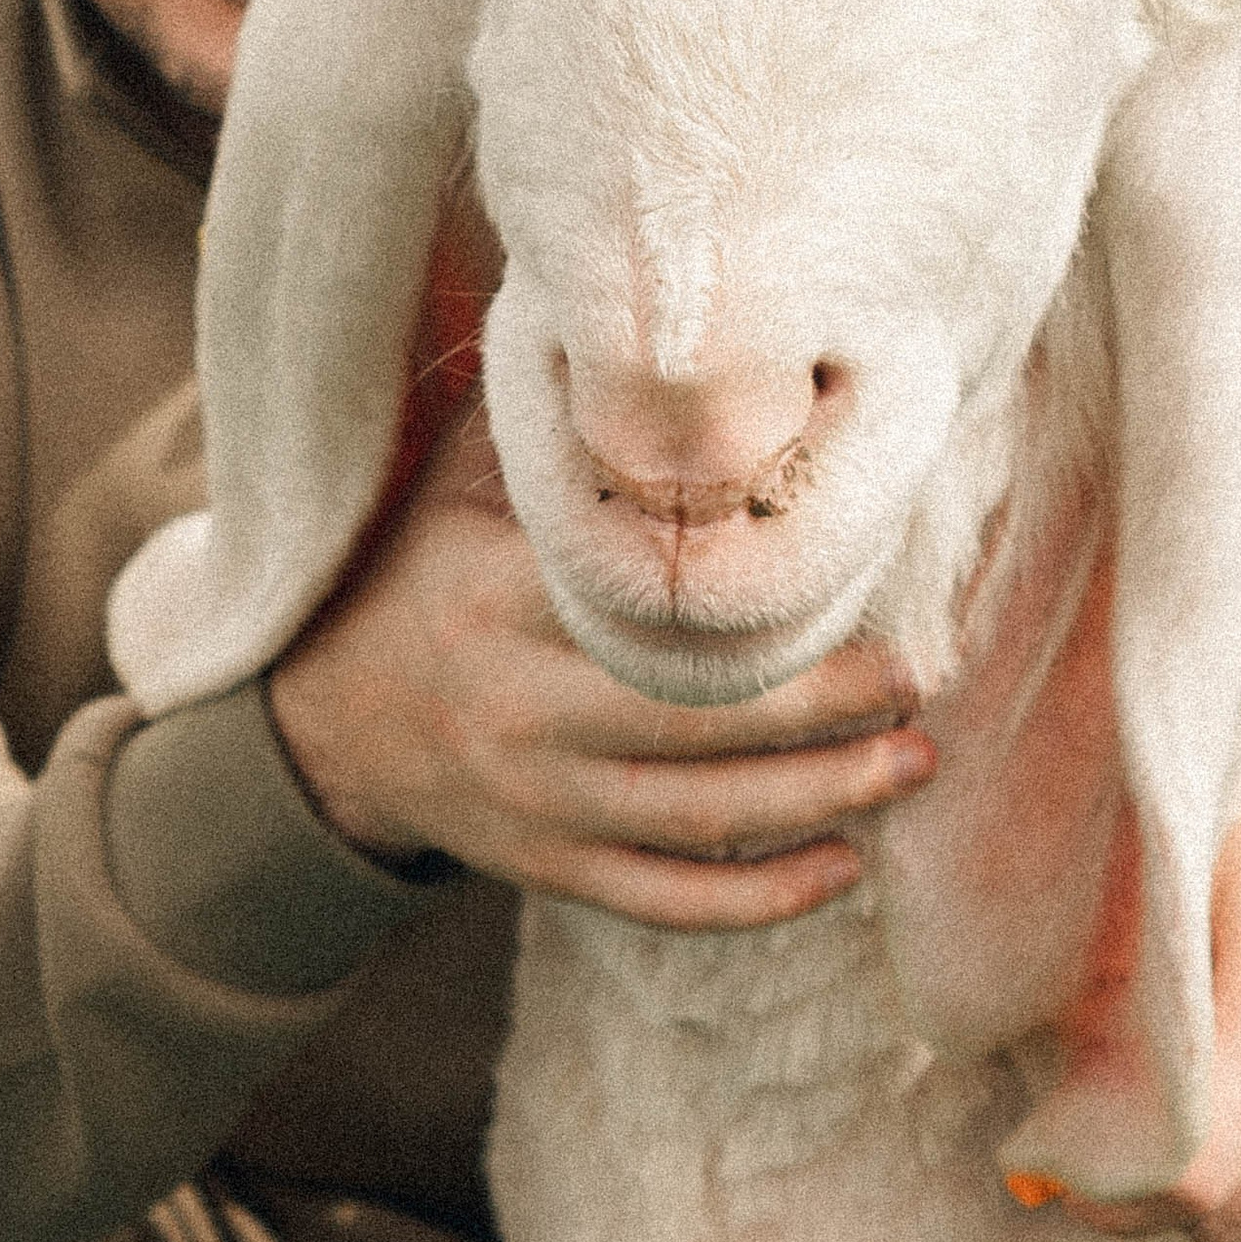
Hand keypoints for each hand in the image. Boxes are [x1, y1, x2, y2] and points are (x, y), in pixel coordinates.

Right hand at [267, 394, 934, 929]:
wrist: (325, 724)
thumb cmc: (419, 575)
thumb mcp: (458, 486)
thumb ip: (560, 435)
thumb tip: (667, 343)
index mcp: (499, 603)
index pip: (642, 608)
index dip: (752, 601)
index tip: (850, 570)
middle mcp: (520, 713)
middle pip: (694, 724)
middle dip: (821, 708)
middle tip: (915, 681)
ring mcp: (536, 804)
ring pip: (698, 820)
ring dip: (820, 798)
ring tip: (911, 762)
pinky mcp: (549, 868)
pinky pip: (666, 898)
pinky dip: (760, 898)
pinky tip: (843, 865)